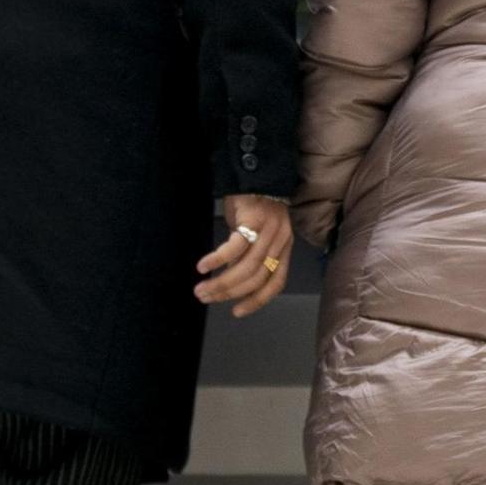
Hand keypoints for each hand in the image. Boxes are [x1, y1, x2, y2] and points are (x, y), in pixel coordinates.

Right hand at [198, 195, 292, 317]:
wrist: (255, 172)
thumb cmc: (253, 206)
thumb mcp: (256, 234)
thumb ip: (248, 255)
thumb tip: (230, 280)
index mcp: (284, 247)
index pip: (276, 282)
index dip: (258, 300)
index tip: (237, 312)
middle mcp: (280, 241)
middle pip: (257, 278)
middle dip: (229, 293)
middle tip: (205, 298)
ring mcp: (269, 230)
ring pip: (246, 267)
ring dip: (221, 283)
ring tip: (201, 289)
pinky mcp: (254, 219)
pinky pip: (234, 247)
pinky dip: (217, 260)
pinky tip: (203, 267)